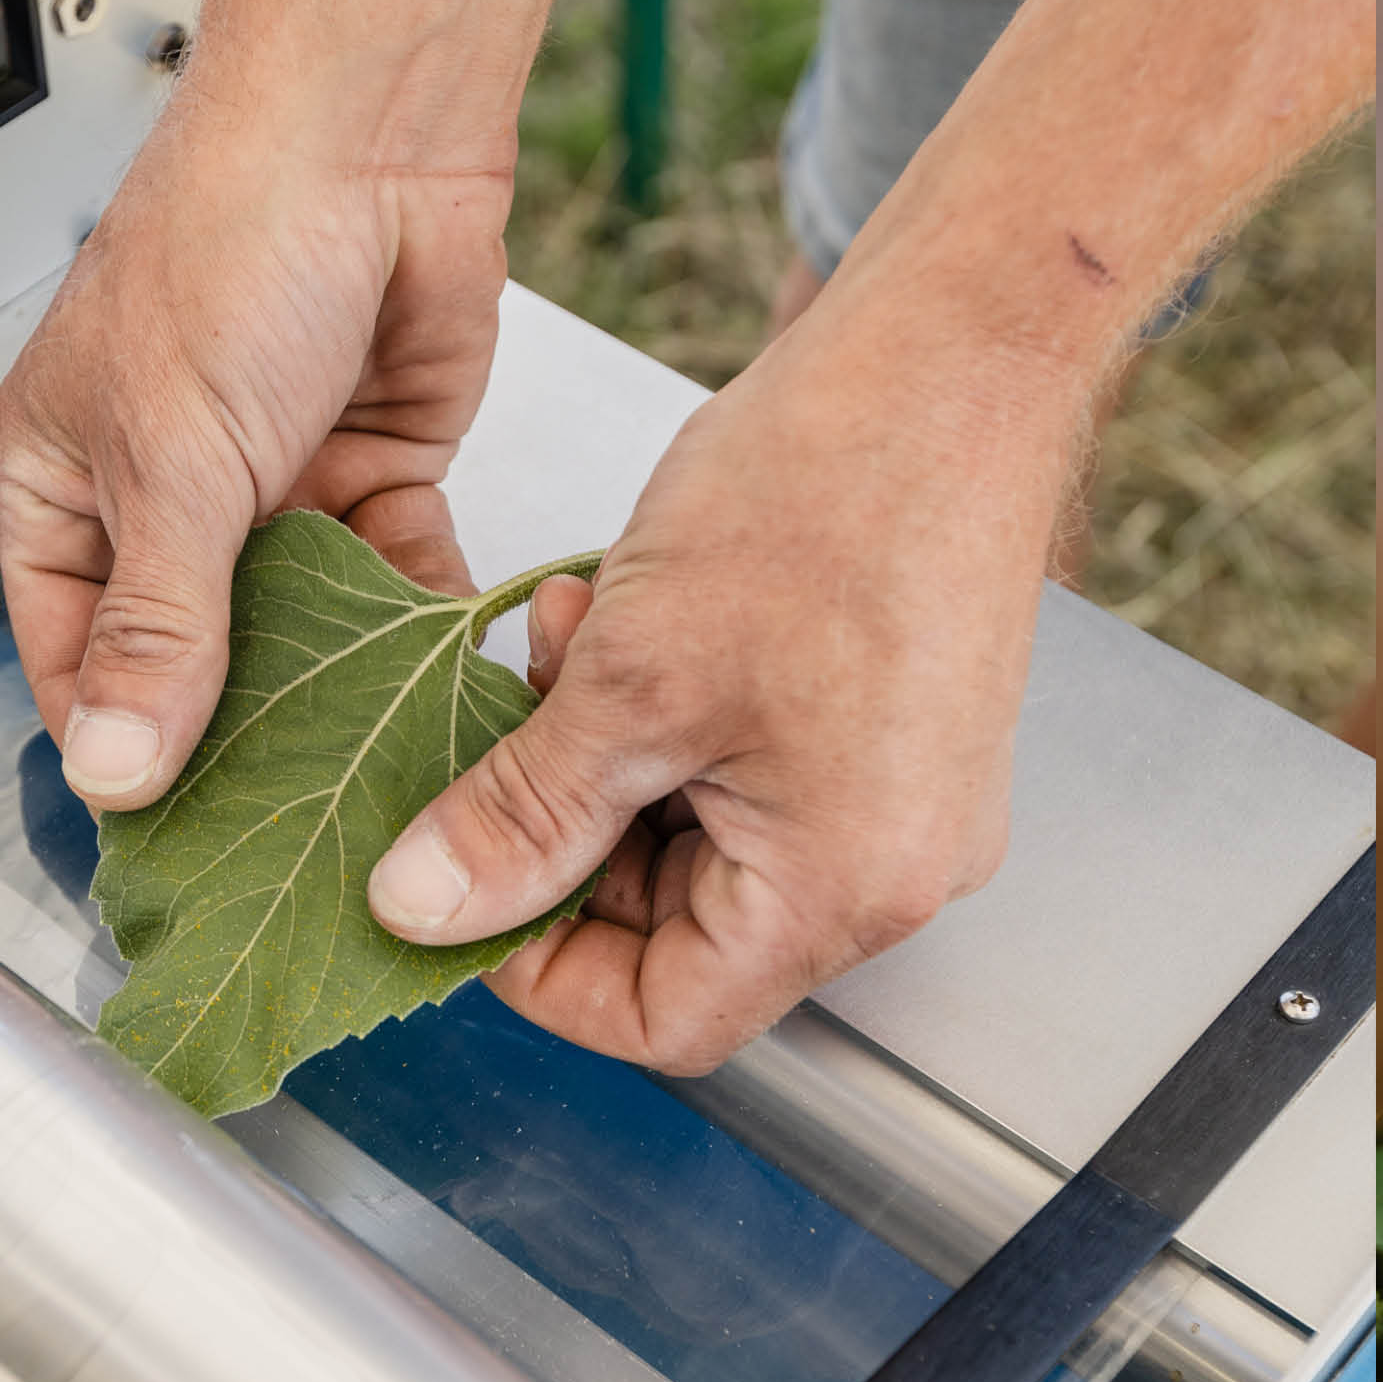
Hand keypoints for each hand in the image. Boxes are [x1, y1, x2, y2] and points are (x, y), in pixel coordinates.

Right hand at [0, 112, 509, 803]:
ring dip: (342, 690)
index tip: (172, 842)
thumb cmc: (228, 243)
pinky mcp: (381, 473)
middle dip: (245, 735)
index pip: (74, 659)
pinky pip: (395, 584)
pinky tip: (445, 685)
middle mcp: (168, 496)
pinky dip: (419, 630)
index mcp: (66, 485)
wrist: (370, 140)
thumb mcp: (173, 462)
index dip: (117, 748)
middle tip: (295, 834)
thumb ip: (159, 625)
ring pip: (307, 631)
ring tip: (379, 776)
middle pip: (198, 659)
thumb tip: (114, 762)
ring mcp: (279, 488)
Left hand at [357, 292, 1039, 1075]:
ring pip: (712, 840)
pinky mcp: (905, 728)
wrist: (959, 360)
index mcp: (845, 888)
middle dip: (570, 832)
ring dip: (614, 758)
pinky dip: (679, 717)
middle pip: (686, 930)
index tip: (460, 895)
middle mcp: (897, 865)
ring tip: (580, 633)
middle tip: (508, 718)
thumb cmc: (836, 497)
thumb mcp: (635, 675)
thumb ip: (522, 814)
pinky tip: (641, 615)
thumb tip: (423, 908)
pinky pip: (763, 773)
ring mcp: (911, 796)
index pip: (666, 1022)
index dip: (540, 975)